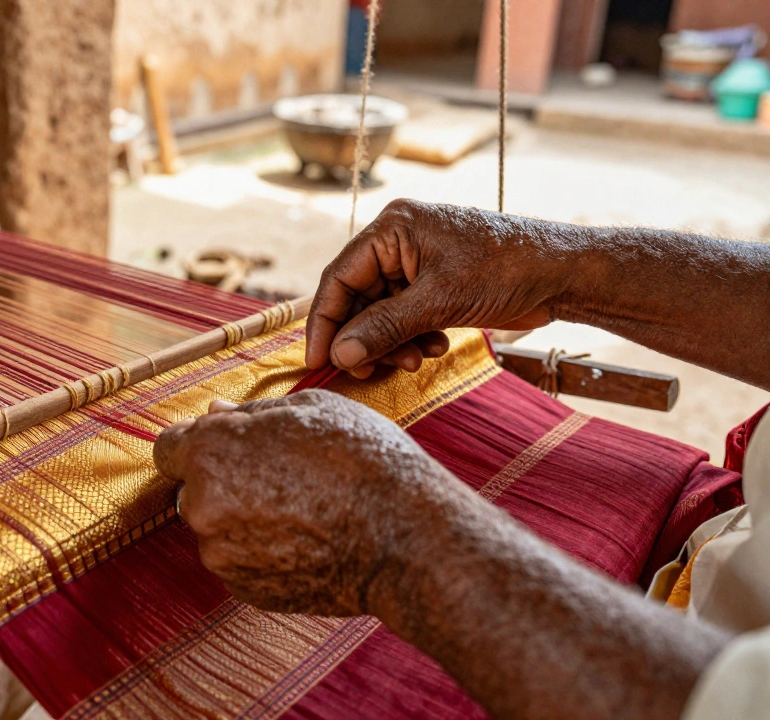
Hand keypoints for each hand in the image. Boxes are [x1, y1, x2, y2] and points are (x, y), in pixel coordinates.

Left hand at [153, 390, 487, 617]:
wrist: (407, 536)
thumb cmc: (363, 459)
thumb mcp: (310, 409)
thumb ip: (250, 413)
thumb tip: (213, 412)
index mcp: (210, 451)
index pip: (169, 448)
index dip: (198, 444)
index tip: (231, 448)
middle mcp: (203, 505)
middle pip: (193, 491)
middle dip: (223, 482)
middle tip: (282, 477)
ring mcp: (221, 555)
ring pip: (217, 530)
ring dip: (243, 520)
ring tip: (303, 510)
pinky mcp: (245, 591)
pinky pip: (241, 564)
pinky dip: (262, 554)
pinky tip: (306, 540)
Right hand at [307, 198, 579, 376]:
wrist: (564, 273)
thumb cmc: (505, 270)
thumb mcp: (438, 303)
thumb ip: (383, 329)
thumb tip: (339, 356)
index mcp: (391, 228)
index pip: (338, 278)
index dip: (325, 323)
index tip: (318, 361)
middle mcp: (398, 242)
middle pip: (357, 299)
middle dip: (364, 338)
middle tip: (368, 371)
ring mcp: (416, 264)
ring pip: (380, 313)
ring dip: (391, 343)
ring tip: (412, 361)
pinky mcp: (434, 285)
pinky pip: (404, 317)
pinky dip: (411, 338)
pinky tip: (432, 348)